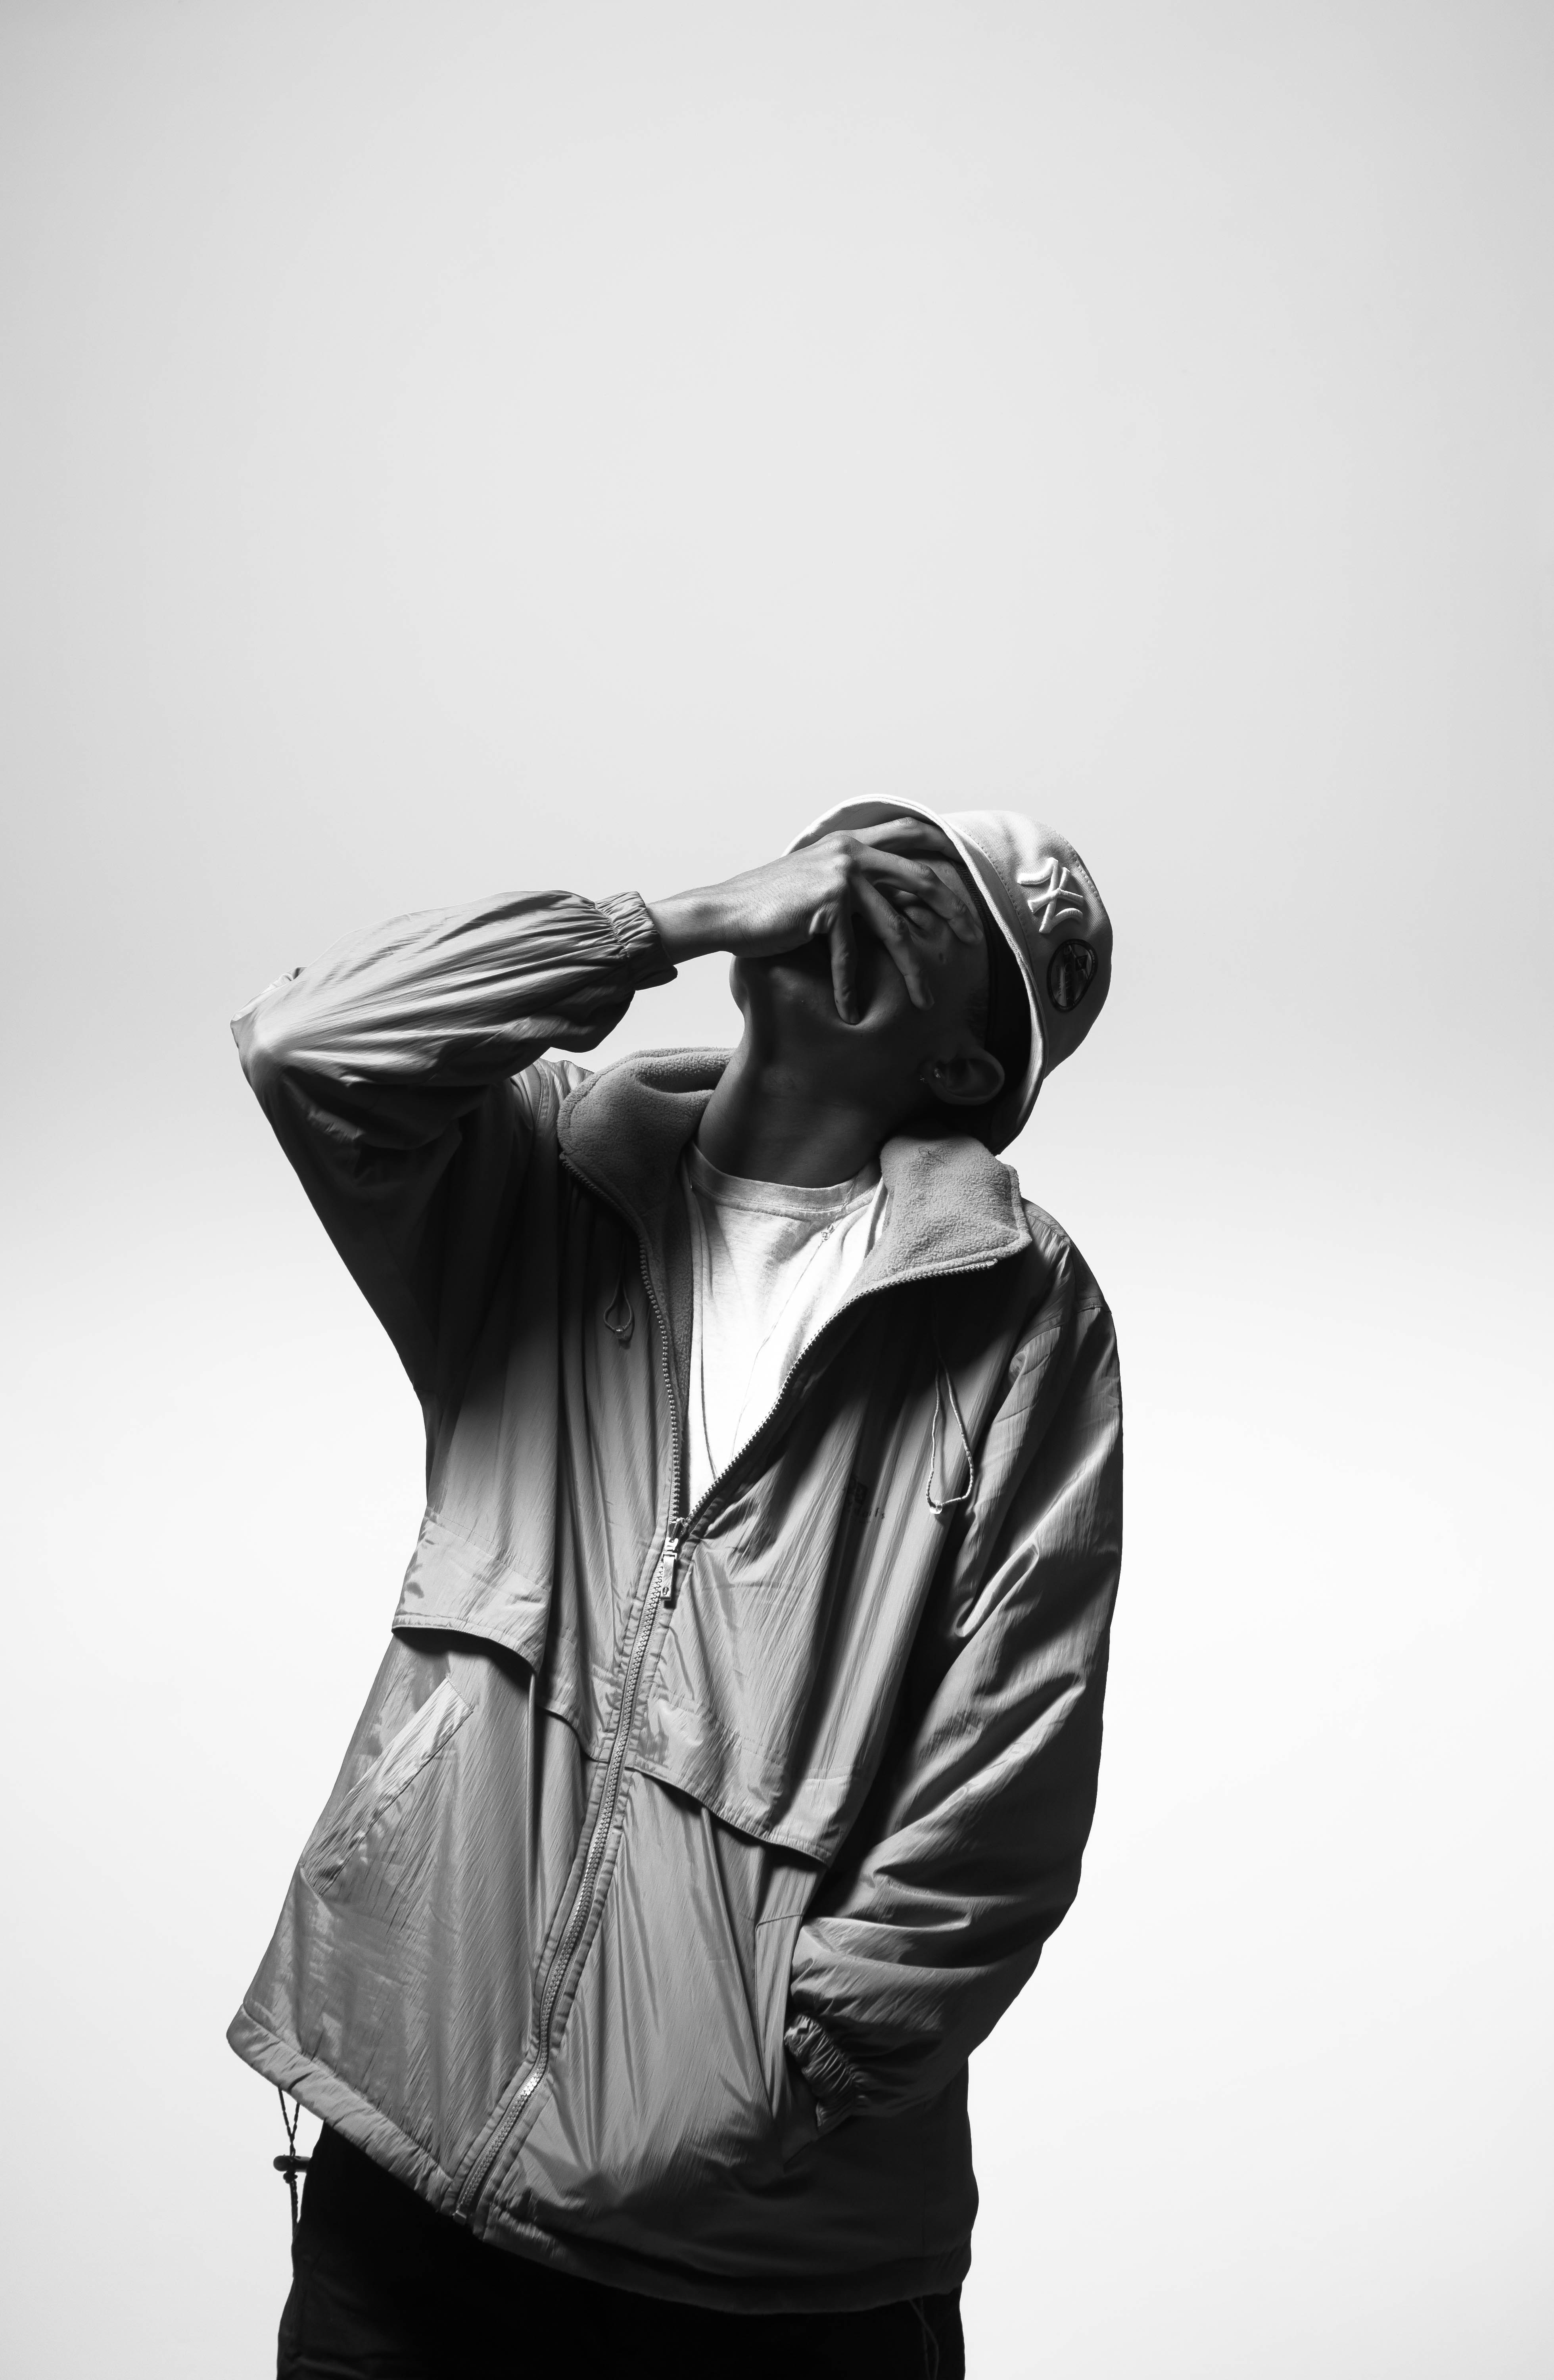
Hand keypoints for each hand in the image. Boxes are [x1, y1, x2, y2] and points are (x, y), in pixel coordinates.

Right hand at [647, 821, 980, 1023]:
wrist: (723, 912)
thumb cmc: (765, 905)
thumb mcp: (811, 883)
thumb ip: (847, 884)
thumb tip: (879, 904)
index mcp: (849, 843)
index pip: (906, 831)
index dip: (939, 843)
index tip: (967, 866)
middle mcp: (850, 852)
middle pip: (920, 878)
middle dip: (952, 909)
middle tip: (972, 938)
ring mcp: (841, 876)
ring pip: (894, 928)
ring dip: (912, 970)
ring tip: (924, 1000)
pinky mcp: (828, 904)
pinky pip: (851, 953)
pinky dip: (848, 986)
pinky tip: (850, 1011)